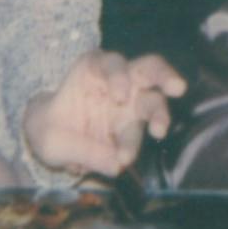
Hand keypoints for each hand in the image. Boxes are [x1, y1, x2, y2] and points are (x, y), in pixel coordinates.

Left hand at [22, 51, 187, 180]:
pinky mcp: (135, 125)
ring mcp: (131, 102)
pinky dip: (137, 144)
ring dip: (160, 116)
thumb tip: (116, 165)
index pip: (112, 63)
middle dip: (165, 75)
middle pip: (150, 68)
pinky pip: (142, 133)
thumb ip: (82, 149)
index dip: (119, 75)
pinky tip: (125, 159)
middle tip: (178, 88)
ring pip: (156, 100)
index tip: (119, 96)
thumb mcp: (51, 139)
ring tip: (158, 132)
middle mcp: (118, 80)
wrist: (51, 143)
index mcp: (93, 68)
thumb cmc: (49, 128)